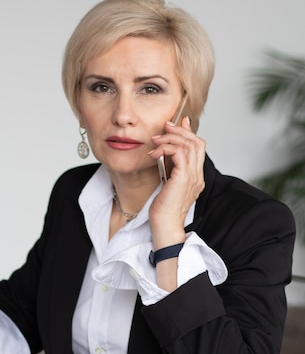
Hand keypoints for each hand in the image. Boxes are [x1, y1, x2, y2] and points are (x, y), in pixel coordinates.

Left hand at [149, 117, 205, 247]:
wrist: (165, 227)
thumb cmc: (164, 210)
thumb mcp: (167, 183)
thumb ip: (170, 166)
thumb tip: (168, 150)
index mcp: (196, 176)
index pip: (199, 147)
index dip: (187, 132)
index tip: (173, 126)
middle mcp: (197, 175)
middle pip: (197, 142)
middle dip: (180, 130)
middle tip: (165, 127)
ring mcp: (193, 177)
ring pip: (189, 145)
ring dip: (171, 138)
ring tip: (156, 141)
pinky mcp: (183, 179)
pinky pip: (179, 153)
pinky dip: (166, 148)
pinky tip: (155, 153)